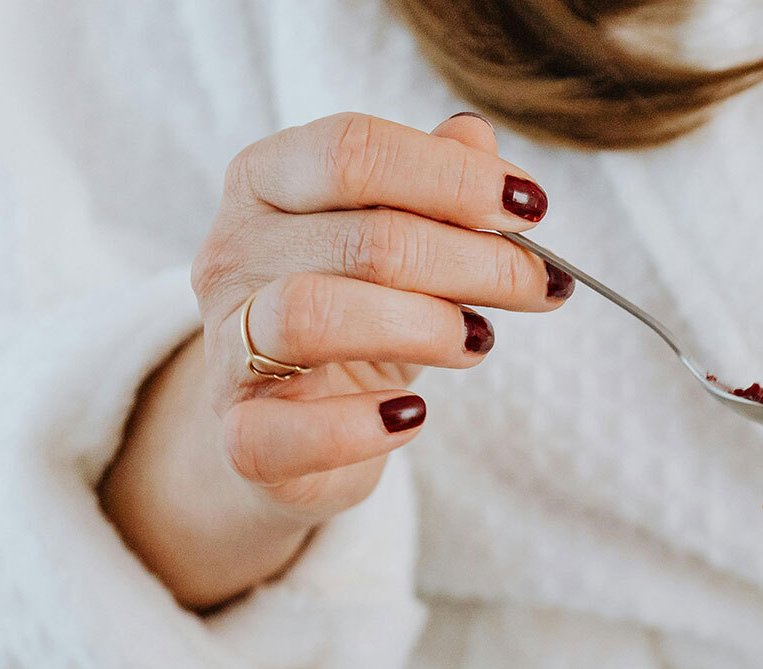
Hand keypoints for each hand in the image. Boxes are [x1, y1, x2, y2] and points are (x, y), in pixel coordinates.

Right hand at [100, 112, 568, 608]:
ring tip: (479, 341)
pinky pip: (283, 432)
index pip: (353, 151)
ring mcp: (224, 346)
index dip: (454, 177)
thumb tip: (476, 138)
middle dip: (476, 261)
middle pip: (363, 239)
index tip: (531, 209)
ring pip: (315, 316)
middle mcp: (233, 252)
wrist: (287, 422)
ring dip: (426, 328)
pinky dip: (359, 427)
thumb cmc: (356, 314)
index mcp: (267, 180)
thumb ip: (435, 184)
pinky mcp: (239, 435)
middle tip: (538, 285)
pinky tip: (412, 415)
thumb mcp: (401, 237)